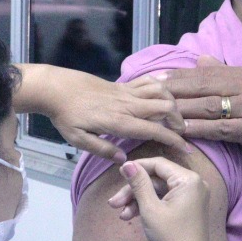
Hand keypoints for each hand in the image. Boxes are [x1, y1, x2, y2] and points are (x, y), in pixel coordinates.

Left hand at [27, 66, 188, 161]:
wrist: (55, 88)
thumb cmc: (65, 116)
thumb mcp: (78, 139)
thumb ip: (102, 149)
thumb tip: (124, 159)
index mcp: (119, 121)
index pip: (154, 129)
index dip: (173, 139)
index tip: (186, 149)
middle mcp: (127, 104)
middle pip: (165, 106)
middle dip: (179, 120)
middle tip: (181, 132)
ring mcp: (125, 91)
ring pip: (160, 91)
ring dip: (172, 101)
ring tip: (174, 115)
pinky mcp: (121, 84)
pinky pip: (147, 81)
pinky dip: (160, 86)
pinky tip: (162, 94)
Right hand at [110, 158, 212, 240]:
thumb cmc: (171, 236)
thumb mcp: (150, 208)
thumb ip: (139, 184)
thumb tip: (127, 164)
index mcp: (188, 180)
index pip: (158, 164)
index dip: (137, 168)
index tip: (119, 173)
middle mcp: (193, 184)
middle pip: (157, 179)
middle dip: (134, 191)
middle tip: (113, 203)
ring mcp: (191, 196)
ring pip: (158, 191)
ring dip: (138, 200)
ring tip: (121, 214)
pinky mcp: (187, 207)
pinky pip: (165, 199)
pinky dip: (149, 206)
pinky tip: (131, 216)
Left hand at [160, 56, 241, 167]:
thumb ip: (227, 74)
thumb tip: (201, 59)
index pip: (204, 73)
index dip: (177, 76)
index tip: (152, 79)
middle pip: (201, 86)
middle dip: (171, 90)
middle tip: (146, 94)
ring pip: (207, 106)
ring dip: (180, 110)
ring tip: (156, 113)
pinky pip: (220, 128)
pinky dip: (199, 129)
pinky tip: (181, 131)